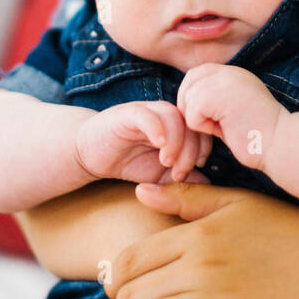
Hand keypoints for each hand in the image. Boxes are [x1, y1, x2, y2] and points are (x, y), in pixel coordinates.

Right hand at [75, 102, 211, 184]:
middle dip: (190, 150)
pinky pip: (146, 115)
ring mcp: (146, 112)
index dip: (203, 149)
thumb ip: (182, 180)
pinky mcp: (127, 113)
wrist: (90, 153)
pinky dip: (156, 128)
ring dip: (175, 140)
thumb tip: (208, 186)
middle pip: (190, 123)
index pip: (200, 130)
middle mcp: (164, 115)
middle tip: (179, 172)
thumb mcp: (160, 176)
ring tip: (167, 162)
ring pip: (172, 116)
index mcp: (176, 126)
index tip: (196, 169)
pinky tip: (158, 145)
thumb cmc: (128, 162)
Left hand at [175, 63, 285, 176]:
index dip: (195, 97)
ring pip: (188, 98)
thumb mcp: (235, 109)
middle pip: (189, 82)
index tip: (212, 117)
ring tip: (223, 126)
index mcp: (234, 74)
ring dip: (200, 119)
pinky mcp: (219, 95)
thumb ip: (215, 99)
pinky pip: (192, 113)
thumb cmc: (259, 135)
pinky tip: (225, 129)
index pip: (198, 75)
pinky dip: (203, 128)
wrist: (281, 143)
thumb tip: (187, 102)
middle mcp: (229, 72)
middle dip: (192, 106)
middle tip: (211, 124)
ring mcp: (225, 80)